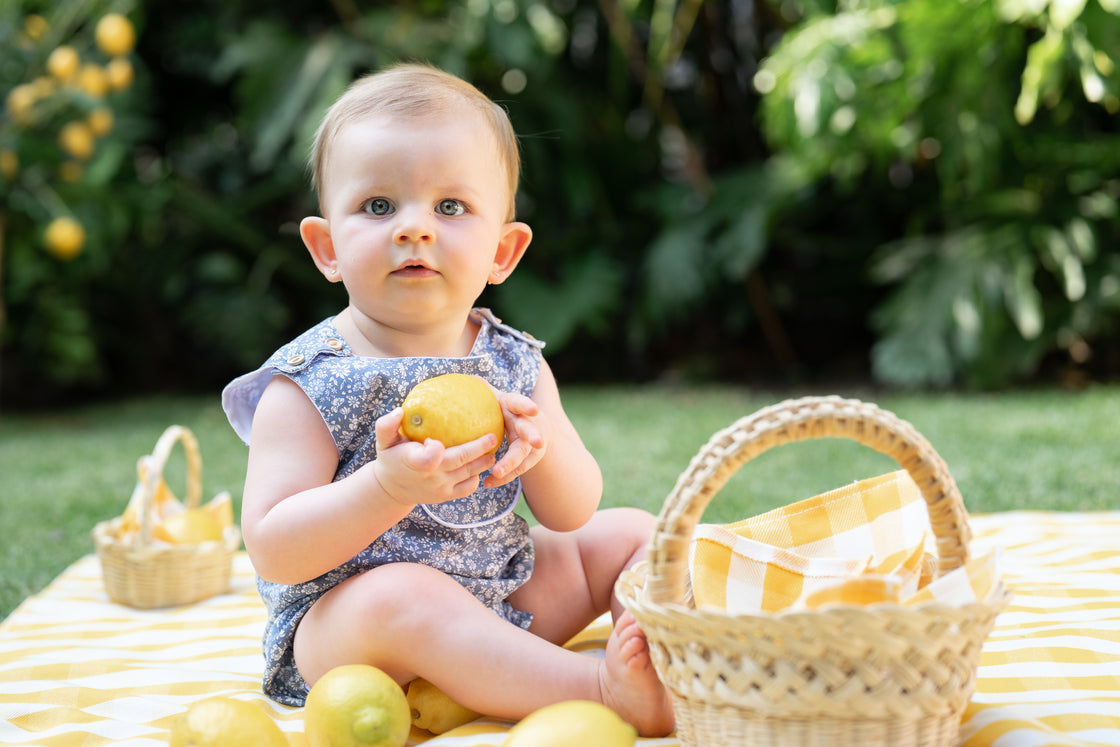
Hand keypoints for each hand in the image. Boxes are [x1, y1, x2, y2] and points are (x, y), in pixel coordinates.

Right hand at [370, 407, 498, 506]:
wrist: (392, 489)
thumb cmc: (391, 458)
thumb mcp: (383, 441)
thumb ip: (386, 425)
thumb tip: (400, 410)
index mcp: (414, 462)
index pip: (430, 458)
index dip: (436, 449)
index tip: (436, 439)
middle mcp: (430, 477)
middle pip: (460, 462)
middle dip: (479, 449)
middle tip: (493, 436)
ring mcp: (440, 488)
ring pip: (468, 474)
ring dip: (484, 462)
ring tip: (493, 449)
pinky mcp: (447, 496)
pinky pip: (468, 488)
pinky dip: (476, 477)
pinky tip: (481, 464)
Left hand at [483, 391, 546, 488]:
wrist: (525, 423)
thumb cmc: (501, 408)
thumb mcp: (494, 396)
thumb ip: (483, 390)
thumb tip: (470, 378)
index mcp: (516, 406)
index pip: (522, 403)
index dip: (527, 406)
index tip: (533, 410)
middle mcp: (529, 424)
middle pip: (531, 431)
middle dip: (534, 436)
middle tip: (537, 443)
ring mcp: (531, 444)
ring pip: (525, 455)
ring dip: (512, 464)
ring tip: (497, 473)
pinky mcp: (528, 459)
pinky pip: (517, 470)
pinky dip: (503, 477)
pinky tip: (488, 483)